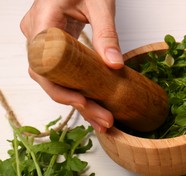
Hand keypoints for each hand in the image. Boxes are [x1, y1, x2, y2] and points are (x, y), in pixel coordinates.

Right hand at [20, 0, 121, 131]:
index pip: (42, 62)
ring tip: (103, 120)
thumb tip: (114, 64)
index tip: (83, 100)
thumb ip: (106, 33)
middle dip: (76, 102)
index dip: (59, 87)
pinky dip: (78, 90)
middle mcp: (37, 34)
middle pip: (49, 78)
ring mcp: (44, 43)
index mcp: (43, 19)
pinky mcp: (55, 48)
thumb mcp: (100, 5)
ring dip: (79, 101)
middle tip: (103, 120)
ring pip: (55, 80)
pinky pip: (62, 73)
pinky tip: (95, 105)